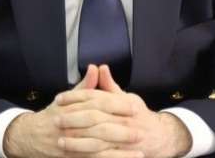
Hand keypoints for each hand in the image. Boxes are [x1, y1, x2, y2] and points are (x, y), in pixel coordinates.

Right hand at [3, 65, 141, 157]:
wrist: (31, 136)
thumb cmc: (53, 115)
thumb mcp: (67, 98)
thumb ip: (86, 86)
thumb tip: (96, 68)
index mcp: (72, 107)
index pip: (98, 104)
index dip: (117, 105)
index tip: (133, 106)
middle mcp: (71, 125)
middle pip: (99, 126)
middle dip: (121, 129)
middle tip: (140, 129)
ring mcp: (71, 143)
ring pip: (97, 146)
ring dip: (119, 150)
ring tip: (139, 149)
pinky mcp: (72, 157)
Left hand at [56, 65, 191, 157]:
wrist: (158, 137)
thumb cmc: (138, 115)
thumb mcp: (126, 97)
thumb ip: (109, 85)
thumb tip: (99, 67)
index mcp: (123, 103)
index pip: (95, 97)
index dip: (75, 97)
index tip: (59, 99)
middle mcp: (124, 119)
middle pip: (95, 116)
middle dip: (73, 118)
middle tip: (56, 119)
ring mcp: (124, 138)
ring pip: (98, 138)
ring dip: (78, 140)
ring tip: (60, 139)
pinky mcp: (122, 153)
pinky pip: (103, 155)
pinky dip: (88, 154)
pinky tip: (74, 154)